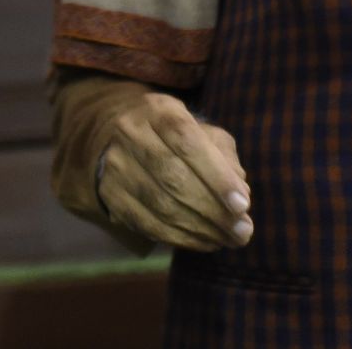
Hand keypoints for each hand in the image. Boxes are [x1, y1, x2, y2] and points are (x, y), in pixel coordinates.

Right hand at [94, 85, 252, 251]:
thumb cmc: (177, 137)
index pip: (188, 143)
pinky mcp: (110, 195)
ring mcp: (115, 165)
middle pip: (173, 177)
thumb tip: (240, 200)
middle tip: (242, 232)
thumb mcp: (205, 133)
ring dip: (200, 229)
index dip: (216, 177)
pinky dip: (180, 238)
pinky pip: (147, 224)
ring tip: (228, 240)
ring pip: (160, 205)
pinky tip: (204, 242)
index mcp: (158, 110)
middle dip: (213, 210)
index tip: (242, 206)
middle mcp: (131, 133)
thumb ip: (226, 160)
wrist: (123, 138)